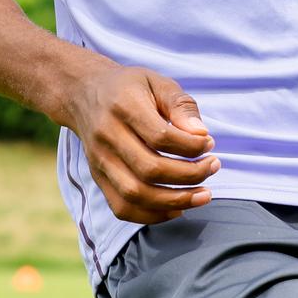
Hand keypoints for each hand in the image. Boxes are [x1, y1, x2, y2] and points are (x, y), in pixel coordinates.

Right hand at [61, 65, 220, 223]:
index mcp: (123, 106)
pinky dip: (152, 215)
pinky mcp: (98, 178)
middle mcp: (107, 136)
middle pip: (149, 169)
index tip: (209, 143)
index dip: (190, 146)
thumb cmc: (129, 87)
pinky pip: (122, 208)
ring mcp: (99, 160)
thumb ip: (180, 105)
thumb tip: (201, 134)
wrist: (84, 94)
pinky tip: (177, 208)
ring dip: (175, 200)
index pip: (160, 137)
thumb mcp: (157, 82)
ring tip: (203, 195)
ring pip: (135, 194)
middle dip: (189, 175)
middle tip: (213, 166)